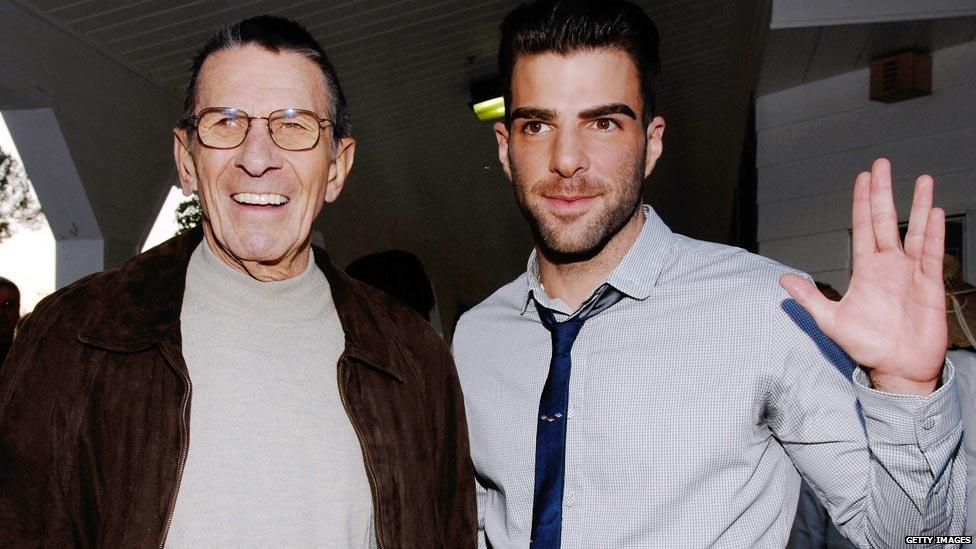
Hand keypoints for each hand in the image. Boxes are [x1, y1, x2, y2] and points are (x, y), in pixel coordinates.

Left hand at [779, 158, 946, 395]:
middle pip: (886, 220)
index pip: (863, 228)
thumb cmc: (867, 346)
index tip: (862, 178)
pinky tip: (934, 214)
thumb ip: (809, 298)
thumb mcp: (830, 320)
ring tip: (923, 180)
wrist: (897, 369)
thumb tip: (783, 280)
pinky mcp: (929, 285)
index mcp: (866, 269)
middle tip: (882, 165)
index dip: (862, 203)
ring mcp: (911, 273)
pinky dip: (932, 235)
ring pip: (914, 231)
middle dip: (884, 192)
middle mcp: (889, 265)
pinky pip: (931, 255)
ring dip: (918, 206)